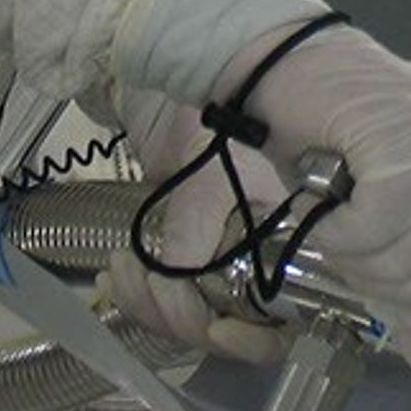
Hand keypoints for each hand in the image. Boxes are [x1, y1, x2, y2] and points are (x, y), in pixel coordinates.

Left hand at [103, 94, 288, 360]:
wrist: (185, 68)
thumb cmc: (220, 115)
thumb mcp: (214, 174)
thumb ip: (193, 232)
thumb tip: (172, 284)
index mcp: (296, 246)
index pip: (284, 321)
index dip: (254, 342)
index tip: (217, 330)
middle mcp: (265, 260)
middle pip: (229, 327)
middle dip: (180, 317)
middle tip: (144, 280)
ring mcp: (224, 256)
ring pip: (189, 315)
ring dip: (149, 305)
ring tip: (120, 270)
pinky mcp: (186, 244)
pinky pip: (163, 292)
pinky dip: (136, 292)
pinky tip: (115, 274)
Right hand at [217, 20, 410, 383]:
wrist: (287, 67)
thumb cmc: (335, 144)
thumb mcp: (387, 232)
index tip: (395, 310)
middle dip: (378, 283)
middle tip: (344, 239)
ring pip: (402, 266)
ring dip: (349, 255)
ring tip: (331, 213)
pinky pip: (370, 235)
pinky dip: (333, 232)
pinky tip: (321, 204)